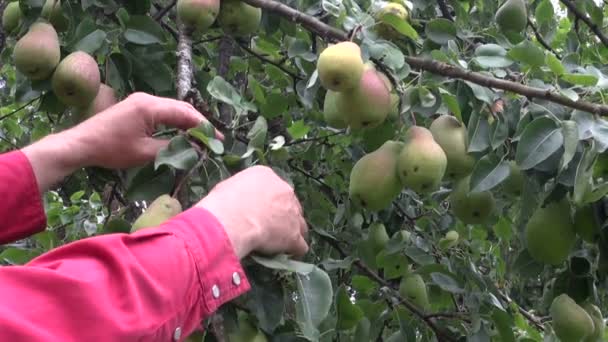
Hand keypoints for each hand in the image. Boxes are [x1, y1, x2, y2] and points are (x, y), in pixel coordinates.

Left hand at [68, 92, 222, 168]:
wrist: (80, 144)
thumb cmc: (111, 149)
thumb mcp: (144, 153)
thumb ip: (172, 149)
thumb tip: (194, 149)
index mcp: (150, 107)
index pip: (185, 114)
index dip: (203, 126)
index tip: (218, 138)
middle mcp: (147, 99)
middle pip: (181, 107)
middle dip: (198, 123)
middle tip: (212, 138)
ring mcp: (140, 101)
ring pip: (172, 108)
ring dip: (187, 121)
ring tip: (200, 136)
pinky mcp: (135, 107)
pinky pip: (161, 111)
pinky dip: (174, 121)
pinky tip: (181, 132)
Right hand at [197, 166, 308, 258]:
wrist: (231, 219)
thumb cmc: (224, 202)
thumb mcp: (230, 187)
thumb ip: (242, 192)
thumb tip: (241, 201)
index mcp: (267, 176)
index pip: (273, 188)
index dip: (269, 202)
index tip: (260, 211)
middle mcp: (285, 191)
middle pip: (290, 204)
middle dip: (283, 216)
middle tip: (271, 227)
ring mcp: (292, 214)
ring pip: (300, 224)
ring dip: (292, 232)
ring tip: (282, 243)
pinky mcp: (294, 235)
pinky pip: (300, 245)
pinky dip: (295, 250)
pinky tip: (288, 254)